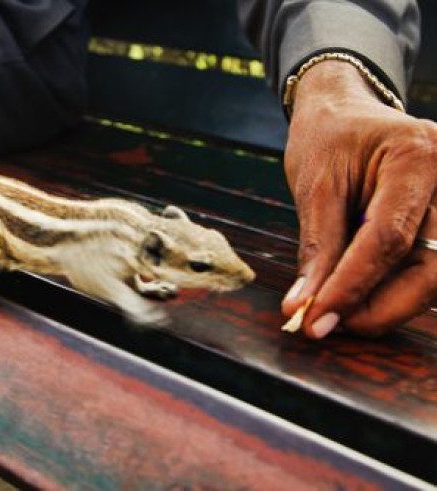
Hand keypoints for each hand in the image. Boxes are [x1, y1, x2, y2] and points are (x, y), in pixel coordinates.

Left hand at [281, 60, 436, 338]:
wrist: (346, 112)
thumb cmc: (327, 139)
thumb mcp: (314, 186)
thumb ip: (316, 248)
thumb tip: (302, 307)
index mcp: (417, 156)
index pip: (388, 238)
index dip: (351, 287)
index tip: (315, 320)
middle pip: (431, 267)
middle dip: (379, 308)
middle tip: (328, 324)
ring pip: (436, 276)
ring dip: (387, 305)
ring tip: (338, 312)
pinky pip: (430, 268)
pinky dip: (394, 290)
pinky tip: (360, 296)